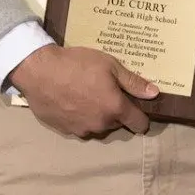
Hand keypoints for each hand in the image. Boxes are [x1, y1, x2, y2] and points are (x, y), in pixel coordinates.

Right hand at [9, 44, 157, 138]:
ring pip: (97, 127)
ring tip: (87, 96)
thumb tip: (154, 93)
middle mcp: (100, 124)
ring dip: (97, 116)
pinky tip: (71, 101)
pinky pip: (79, 127)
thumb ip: (133, 82)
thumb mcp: (109, 66)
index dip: (142, 119)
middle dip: (115, 112)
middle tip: (106, 93)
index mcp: (115, 109)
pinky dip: (79, 118)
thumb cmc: (77, 64)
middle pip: (116, 124)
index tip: (139, 111)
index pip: (138, 124)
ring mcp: (81, 129)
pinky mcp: (64, 130)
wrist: (39, 71)